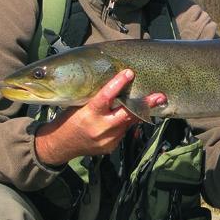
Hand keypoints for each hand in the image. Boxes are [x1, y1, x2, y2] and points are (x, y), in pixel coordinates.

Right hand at [34, 70, 166, 165]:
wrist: (59, 146)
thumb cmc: (70, 119)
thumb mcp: (79, 104)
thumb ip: (98, 97)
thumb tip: (117, 82)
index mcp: (89, 114)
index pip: (106, 96)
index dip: (118, 84)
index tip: (129, 73)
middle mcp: (99, 128)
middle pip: (127, 114)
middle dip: (145, 105)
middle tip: (160, 96)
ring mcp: (106, 140)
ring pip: (128, 123)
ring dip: (138, 112)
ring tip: (153, 101)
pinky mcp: (110, 147)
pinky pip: (123, 131)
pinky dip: (126, 122)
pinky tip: (128, 116)